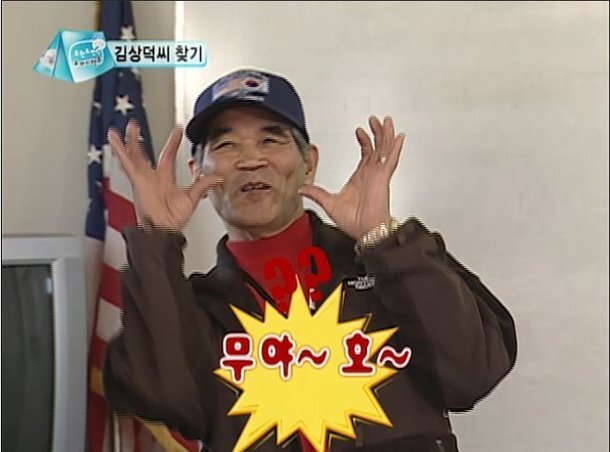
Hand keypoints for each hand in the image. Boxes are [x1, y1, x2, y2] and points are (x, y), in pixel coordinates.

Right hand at [107, 119, 222, 231]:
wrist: (164, 230)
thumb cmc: (173, 219)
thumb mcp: (192, 198)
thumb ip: (203, 185)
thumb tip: (217, 178)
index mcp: (164, 179)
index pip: (168, 155)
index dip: (173, 143)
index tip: (178, 130)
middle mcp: (151, 178)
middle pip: (142, 154)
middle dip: (138, 140)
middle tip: (135, 125)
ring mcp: (142, 179)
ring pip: (133, 156)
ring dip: (128, 142)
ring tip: (124, 128)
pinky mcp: (137, 181)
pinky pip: (127, 164)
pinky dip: (121, 152)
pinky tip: (115, 141)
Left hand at [298, 116, 404, 239]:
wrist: (365, 231)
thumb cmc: (353, 222)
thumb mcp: (329, 203)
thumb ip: (317, 194)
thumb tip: (302, 189)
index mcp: (360, 178)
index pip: (365, 154)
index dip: (364, 140)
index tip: (359, 131)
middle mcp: (371, 174)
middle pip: (376, 147)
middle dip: (376, 132)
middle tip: (375, 120)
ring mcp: (378, 174)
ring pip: (384, 149)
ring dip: (384, 134)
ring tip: (385, 121)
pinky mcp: (383, 177)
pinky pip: (390, 159)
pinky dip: (394, 148)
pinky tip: (398, 137)